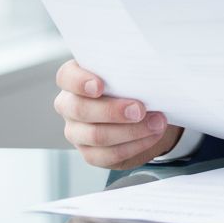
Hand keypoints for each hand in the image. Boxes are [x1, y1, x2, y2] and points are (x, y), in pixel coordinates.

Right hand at [54, 59, 182, 169]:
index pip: (66, 77)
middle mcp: (70, 104)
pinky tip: (152, 135)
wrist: (144, 113)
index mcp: (76, 78)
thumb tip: (149, 68)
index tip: (99, 86)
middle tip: (140, 110)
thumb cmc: (134, 83)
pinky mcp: (90, 153)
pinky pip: (108, 154)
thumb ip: (131, 68)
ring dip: (131, 130)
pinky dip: (134, 145)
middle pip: (80, 110)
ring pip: (95, 135)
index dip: (79, 82)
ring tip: (157, 123)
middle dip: (112, 111)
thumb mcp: (132, 71)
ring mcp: (77, 131)